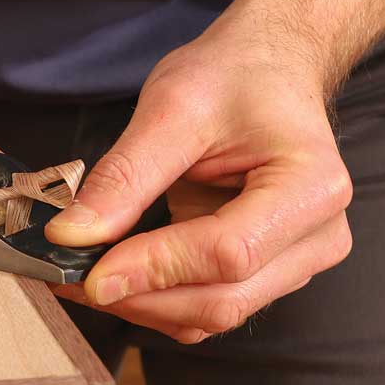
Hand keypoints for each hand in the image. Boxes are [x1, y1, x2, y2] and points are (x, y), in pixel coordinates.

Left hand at [46, 28, 352, 342]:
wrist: (267, 70)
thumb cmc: (233, 77)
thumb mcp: (171, 108)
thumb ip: (124, 177)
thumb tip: (71, 237)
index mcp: (312, 187)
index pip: (228, 253)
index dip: (154, 269)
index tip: (89, 271)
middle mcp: (317, 237)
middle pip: (221, 299)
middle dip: (138, 295)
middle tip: (67, 274)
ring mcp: (296, 263)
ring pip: (211, 313)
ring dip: (140, 304)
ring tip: (80, 271)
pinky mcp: (267, 274)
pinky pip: (206, 307)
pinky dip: (153, 299)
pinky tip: (112, 272)